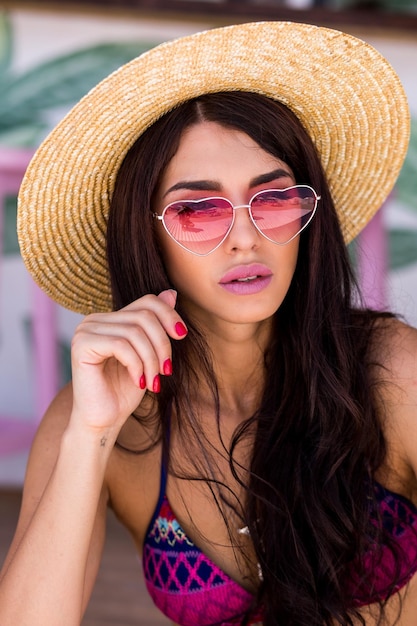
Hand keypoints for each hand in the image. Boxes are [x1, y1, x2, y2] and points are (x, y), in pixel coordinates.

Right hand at [69, 290, 186, 434]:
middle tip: (166, 371)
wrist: (103, 422)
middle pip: (144, 316)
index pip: (147, 301)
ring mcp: (86, 330)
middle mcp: (95, 320)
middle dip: (162, 345)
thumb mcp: (149, 354)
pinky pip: (121, 344)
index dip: (169, 315)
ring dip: (151, 360)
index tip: (182, 335)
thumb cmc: (124, 391)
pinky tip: (138, 382)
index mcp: (110, 319)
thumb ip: (156, 325)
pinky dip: (137, 365)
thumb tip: (171, 292)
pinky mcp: (82, 344)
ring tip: (153, 382)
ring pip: (135, 332)